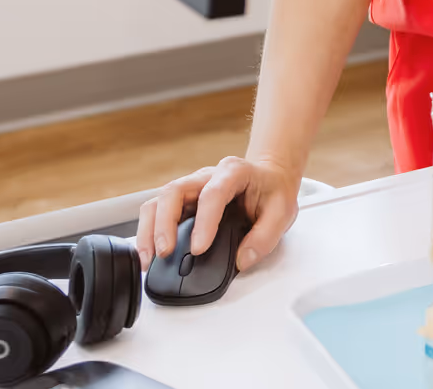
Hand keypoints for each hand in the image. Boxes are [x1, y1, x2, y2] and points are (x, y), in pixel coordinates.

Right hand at [134, 154, 299, 272]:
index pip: (213, 194)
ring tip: (150, 259)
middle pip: (174, 192)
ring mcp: (191, 188)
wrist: (269, 177)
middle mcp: (206, 176)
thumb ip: (265, 237)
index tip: (198, 249)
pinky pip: (157, 213)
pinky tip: (150, 254)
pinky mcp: (183, 202)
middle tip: (166, 253)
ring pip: (158, 201)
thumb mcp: (283, 212)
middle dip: (164, 224)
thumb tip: (242, 260)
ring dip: (150, 231)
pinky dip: (149, 233)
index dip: (203, 222)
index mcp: (233, 172)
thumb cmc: (273, 191)